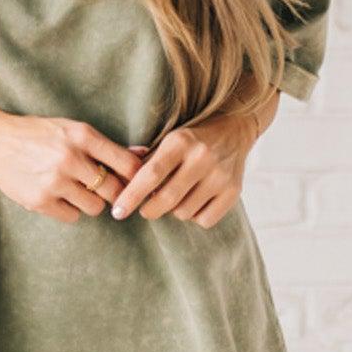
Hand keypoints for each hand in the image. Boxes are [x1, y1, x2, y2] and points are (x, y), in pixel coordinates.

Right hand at [0, 108, 141, 222]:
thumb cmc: (39, 134)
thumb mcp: (72, 129)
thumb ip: (106, 145)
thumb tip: (144, 154)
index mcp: (82, 136)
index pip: (127, 164)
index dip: (137, 177)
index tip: (135, 182)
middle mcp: (70, 158)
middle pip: (115, 190)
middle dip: (115, 193)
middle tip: (107, 191)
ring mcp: (54, 182)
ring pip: (95, 207)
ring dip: (92, 202)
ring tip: (78, 191)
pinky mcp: (40, 201)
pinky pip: (72, 216)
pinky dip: (70, 210)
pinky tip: (59, 196)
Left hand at [111, 111, 255, 226]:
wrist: (234, 130)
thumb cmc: (190, 140)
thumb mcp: (167, 141)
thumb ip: (143, 162)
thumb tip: (117, 182)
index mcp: (180, 142)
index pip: (150, 174)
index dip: (131, 196)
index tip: (117, 212)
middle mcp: (202, 157)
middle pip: (167, 199)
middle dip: (149, 210)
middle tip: (145, 210)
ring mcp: (220, 175)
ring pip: (184, 212)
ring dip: (174, 211)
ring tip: (177, 197)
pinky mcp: (233, 191)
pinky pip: (204, 220)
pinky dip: (195, 216)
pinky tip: (195, 201)